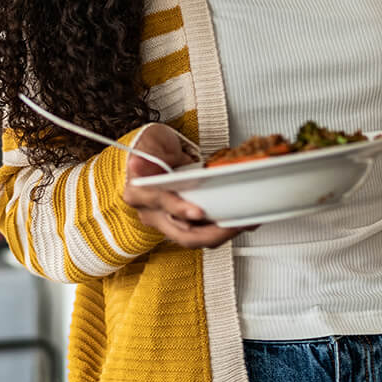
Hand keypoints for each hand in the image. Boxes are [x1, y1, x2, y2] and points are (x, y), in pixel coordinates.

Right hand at [121, 125, 251, 247]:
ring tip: (244, 222)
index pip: (161, 205)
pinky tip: (239, 221)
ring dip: (222, 234)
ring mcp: (168, 220)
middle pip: (182, 233)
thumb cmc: (151, 149)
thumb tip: (138, 163)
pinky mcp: (183, 222)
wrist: (153, 153)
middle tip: (234, 224)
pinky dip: (221, 229)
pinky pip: (203, 232)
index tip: (198, 212)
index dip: (180, 209)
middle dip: (212, 233)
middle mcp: (153, 213)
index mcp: (141, 194)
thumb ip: (146, 156)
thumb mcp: (148, 144)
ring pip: (196, 237)